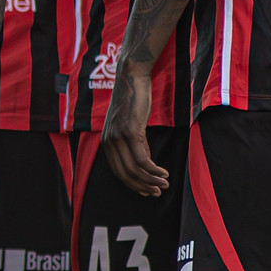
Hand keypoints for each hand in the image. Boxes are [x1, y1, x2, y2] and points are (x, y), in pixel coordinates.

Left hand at [101, 62, 166, 195]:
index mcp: (106, 142)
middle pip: (125, 174)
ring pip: (134, 169)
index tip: (147, 191)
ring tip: (164, 184)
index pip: (118, 172)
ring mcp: (118, 137)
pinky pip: (142, 158)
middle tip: (158, 192)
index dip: (133, 185)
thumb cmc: (133, 100)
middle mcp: (109, 142)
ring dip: (151, 180)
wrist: (131, 78)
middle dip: (142, 187)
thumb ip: (135, 143)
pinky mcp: (130, 132)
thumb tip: (146, 162)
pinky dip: (153, 169)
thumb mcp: (131, 125)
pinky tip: (163, 173)